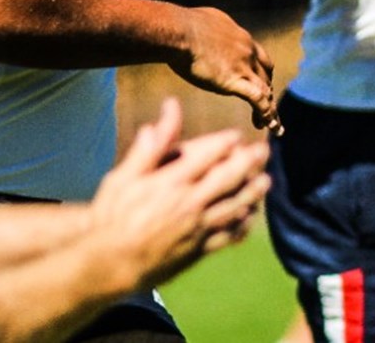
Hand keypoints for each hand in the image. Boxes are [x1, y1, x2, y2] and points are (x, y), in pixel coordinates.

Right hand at [88, 99, 271, 287]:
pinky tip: (250, 217)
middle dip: (249, 162)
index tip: (237, 136)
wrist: (108, 263)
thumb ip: (150, 146)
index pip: (206, 156)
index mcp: (170, 183)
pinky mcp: (199, 250)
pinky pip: (229, 235)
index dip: (224, 143)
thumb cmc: (111, 217)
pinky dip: (243, 225)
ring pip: (235, 206)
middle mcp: (188, 203)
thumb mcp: (123, 178)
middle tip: (263, 150)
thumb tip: (168, 110)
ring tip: (266, 181)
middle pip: (228, 178)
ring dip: (253, 193)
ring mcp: (196, 228)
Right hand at [171, 8, 279, 134]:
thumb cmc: (181, 25)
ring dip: (270, 110)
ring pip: (265, 91)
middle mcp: (248, 52)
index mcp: (241, 38)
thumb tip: (201, 29)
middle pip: (265, 76)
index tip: (262, 84)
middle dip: (268, 92)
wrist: (178, 30)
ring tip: (272, 127)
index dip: (261, 72)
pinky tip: (266, 125)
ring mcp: (242, 67)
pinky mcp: (233, 81)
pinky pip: (257, 99)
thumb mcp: (203, 21)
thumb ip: (210, 29)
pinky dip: (264, 113)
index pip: (259, 57)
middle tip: (269, 109)